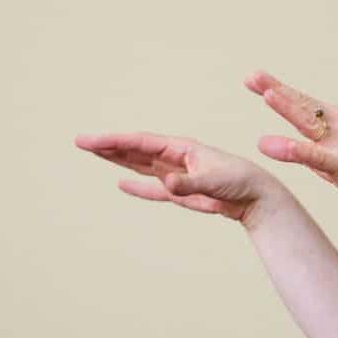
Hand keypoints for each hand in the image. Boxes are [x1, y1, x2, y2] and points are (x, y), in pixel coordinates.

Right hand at [74, 131, 283, 226]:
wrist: (257, 197)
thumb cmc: (241, 182)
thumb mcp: (215, 182)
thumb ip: (189, 184)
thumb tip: (166, 184)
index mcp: (182, 148)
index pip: (141, 142)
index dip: (114, 141)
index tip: (90, 141)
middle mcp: (176, 158)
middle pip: (136, 150)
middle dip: (109, 146)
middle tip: (80, 141)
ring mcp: (177, 175)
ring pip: (141, 166)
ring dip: (118, 160)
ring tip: (94, 152)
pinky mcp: (182, 193)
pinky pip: (154, 189)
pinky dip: (138, 187)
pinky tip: (121, 182)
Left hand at [245, 70, 337, 217]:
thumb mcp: (324, 158)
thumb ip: (301, 147)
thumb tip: (269, 143)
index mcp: (331, 121)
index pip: (299, 101)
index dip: (276, 88)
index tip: (252, 79)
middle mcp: (335, 125)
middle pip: (301, 104)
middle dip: (277, 88)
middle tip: (253, 76)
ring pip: (308, 122)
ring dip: (288, 107)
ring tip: (267, 96)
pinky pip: (314, 156)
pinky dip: (294, 148)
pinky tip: (272, 145)